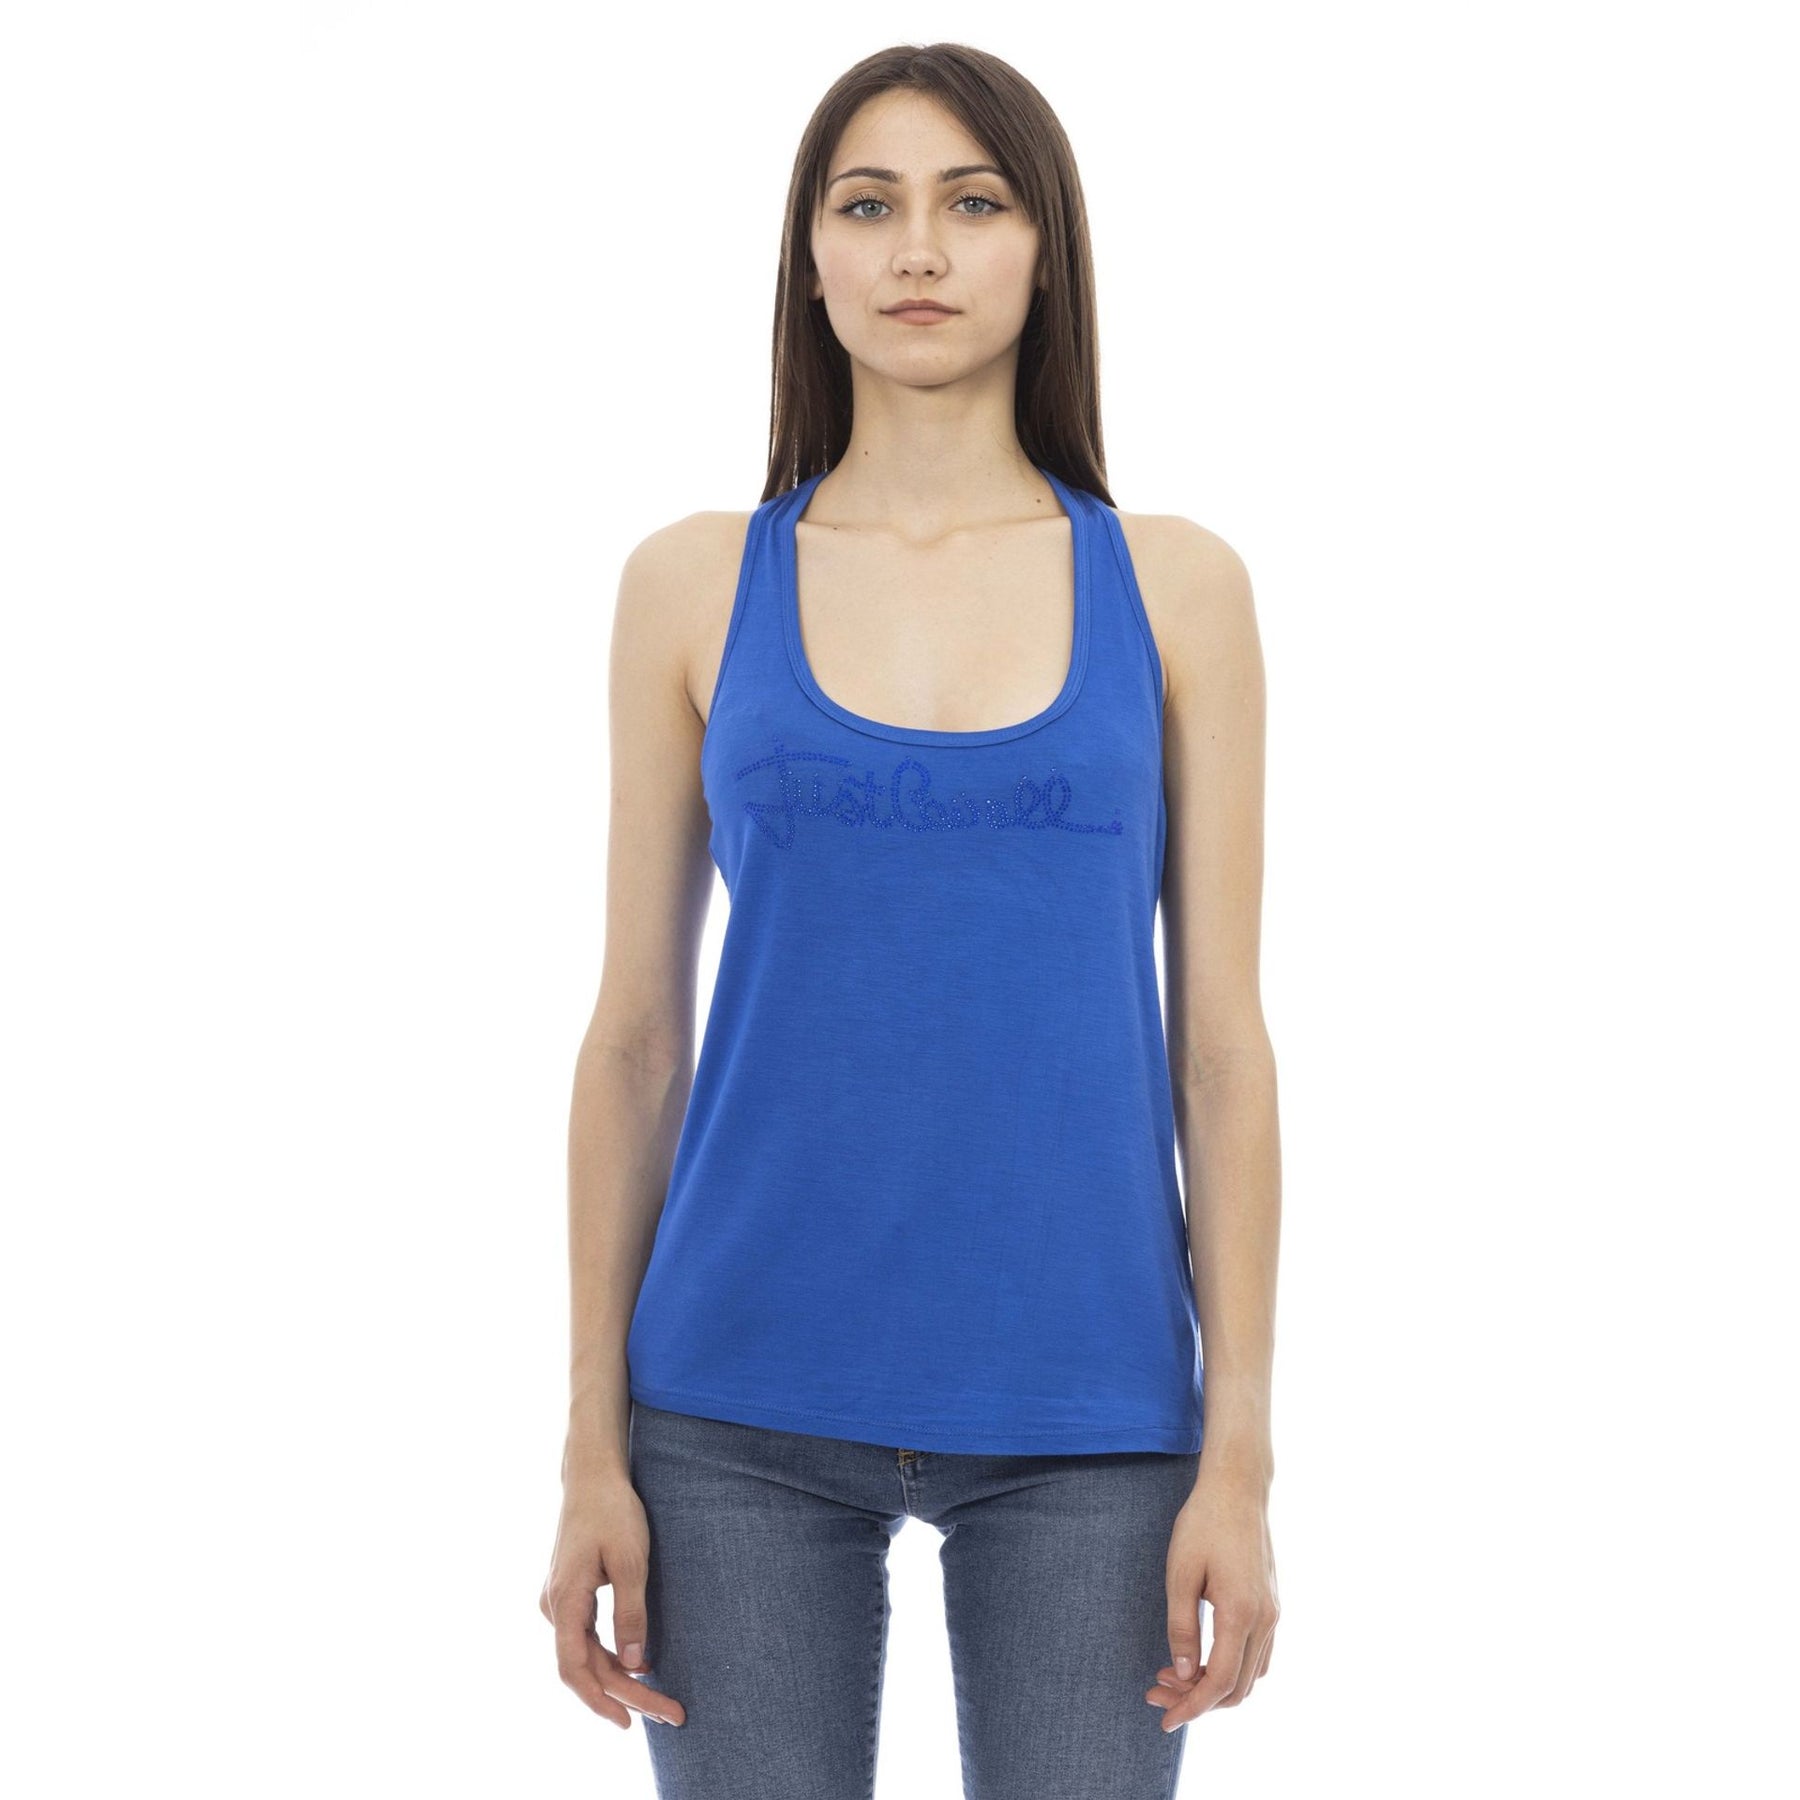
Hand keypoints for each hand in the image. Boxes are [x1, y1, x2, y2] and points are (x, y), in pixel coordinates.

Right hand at [540, 1474, 686, 1729]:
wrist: (592, 1474)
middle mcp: (554, 1606)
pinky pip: (586, 1638)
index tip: (630, 1723)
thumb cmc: (612, 1510)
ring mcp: (559, 1600)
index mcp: (564, 1600)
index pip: (575, 1669)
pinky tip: (641, 1665)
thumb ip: (631, 1613)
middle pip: (585, 1667)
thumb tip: (632, 1665)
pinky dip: (612, 1656)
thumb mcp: (630, 1560)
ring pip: (586, 1655)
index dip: (600, 1701)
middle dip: (625, 1695)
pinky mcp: (570, 1594)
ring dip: (620, 1679)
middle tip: (669, 1714)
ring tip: (659, 1700)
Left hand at [1146, 1466, 1278, 1728]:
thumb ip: (1181, 1627)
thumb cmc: (1203, 1524)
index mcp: (1241, 1614)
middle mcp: (1265, 1620)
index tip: (1164, 1718)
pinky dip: (1231, 1669)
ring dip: (1213, 1686)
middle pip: (1237, 1688)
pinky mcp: (1271, 1606)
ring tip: (1171, 1675)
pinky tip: (1200, 1660)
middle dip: (1196, 1700)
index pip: (1219, 1682)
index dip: (1191, 1707)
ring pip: (1250, 1676)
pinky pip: (1258, 1656)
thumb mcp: (1179, 1573)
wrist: (1237, 1488)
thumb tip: (1182, 1675)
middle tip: (1156, 1691)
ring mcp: (1273, 1614)